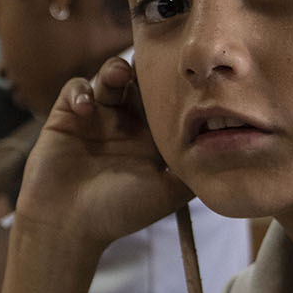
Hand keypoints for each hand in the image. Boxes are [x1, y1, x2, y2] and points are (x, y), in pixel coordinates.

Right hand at [20, 57, 192, 246]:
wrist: (66, 225)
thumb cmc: (117, 213)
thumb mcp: (167, 195)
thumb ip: (193, 172)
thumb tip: (226, 150)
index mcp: (150, 139)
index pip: (166, 100)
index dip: (174, 86)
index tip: (182, 79)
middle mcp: (124, 124)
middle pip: (139, 81)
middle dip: (144, 70)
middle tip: (148, 67)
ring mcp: (95, 118)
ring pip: (109, 77)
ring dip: (115, 70)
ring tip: (118, 75)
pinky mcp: (66, 117)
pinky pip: (76, 88)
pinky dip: (82, 90)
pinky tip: (86, 108)